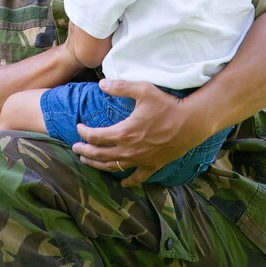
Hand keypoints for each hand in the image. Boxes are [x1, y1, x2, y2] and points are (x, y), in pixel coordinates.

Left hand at [72, 79, 208, 186]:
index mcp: (124, 132)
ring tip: (87, 161)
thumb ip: (120, 87)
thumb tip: (101, 84)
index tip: (79, 127)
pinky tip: (122, 182)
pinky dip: (127, 181)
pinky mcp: (153, 165)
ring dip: (97, 164)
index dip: (84, 132)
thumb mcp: (143, 90)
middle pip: (100, 154)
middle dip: (85, 151)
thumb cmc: (167, 105)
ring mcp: (141, 160)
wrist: (191, 123)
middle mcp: (129, 150)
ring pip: (113, 167)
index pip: (96, 136)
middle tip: (75, 148)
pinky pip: (137, 177)